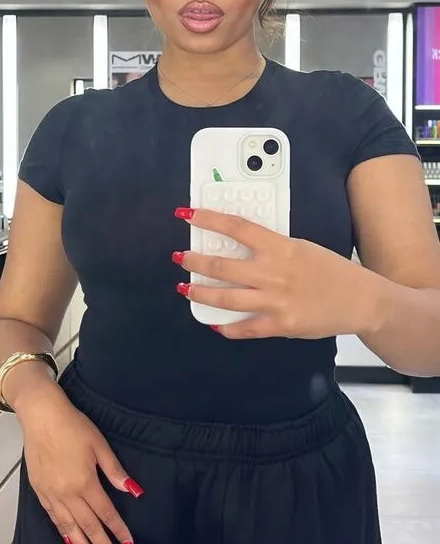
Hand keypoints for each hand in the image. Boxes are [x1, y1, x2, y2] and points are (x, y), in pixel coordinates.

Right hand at [17, 384, 142, 543]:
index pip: (106, 514)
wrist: (41, 415)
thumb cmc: (73, 426)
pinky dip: (63, 532)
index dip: (119, 532)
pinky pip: (53, 518)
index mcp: (85, 483)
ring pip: (69, 528)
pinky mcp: (40, 491)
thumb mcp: (100, 445)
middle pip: (88, 527)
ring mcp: (51, 494)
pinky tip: (70, 541)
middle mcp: (67, 494)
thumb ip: (115, 471)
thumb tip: (133, 491)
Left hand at [174, 207, 377, 339]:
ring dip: (201, 293)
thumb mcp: (302, 248)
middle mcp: (274, 273)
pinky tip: (215, 324)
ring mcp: (275, 301)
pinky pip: (245, 328)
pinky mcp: (280, 325)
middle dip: (195, 261)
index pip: (237, 228)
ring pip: (226, 298)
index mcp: (281, 247)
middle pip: (223, 265)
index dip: (209, 220)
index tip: (188, 215)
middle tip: (181, 258)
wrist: (361, 300)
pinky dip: (227, 327)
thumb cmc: (333, 271)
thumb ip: (273, 248)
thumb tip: (241, 246)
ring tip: (186, 289)